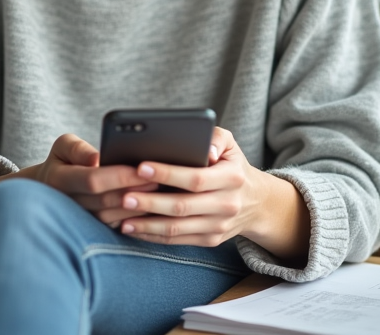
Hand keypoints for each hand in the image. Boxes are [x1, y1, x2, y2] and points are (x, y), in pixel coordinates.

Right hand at [26, 134, 159, 222]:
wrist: (49, 187)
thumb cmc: (63, 159)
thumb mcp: (64, 146)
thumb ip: (79, 149)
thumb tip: (97, 159)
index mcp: (58, 179)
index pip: (93, 180)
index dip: (118, 176)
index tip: (141, 168)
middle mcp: (67, 204)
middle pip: (105, 202)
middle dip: (133, 191)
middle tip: (158, 181)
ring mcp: (79, 219)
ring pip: (111, 218)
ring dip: (136, 208)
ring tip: (159, 194)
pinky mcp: (92, 228)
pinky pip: (114, 227)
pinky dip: (134, 219)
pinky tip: (152, 209)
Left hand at [113, 127, 292, 249]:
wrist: (256, 203)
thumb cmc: (232, 166)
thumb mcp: (230, 145)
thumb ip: (216, 138)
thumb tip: (205, 149)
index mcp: (231, 177)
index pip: (196, 177)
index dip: (168, 173)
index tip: (141, 167)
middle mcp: (227, 204)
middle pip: (183, 206)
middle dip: (150, 203)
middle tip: (124, 197)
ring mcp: (219, 225)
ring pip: (178, 228)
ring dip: (147, 225)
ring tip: (123, 219)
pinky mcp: (211, 240)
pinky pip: (178, 240)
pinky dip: (154, 237)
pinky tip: (135, 230)